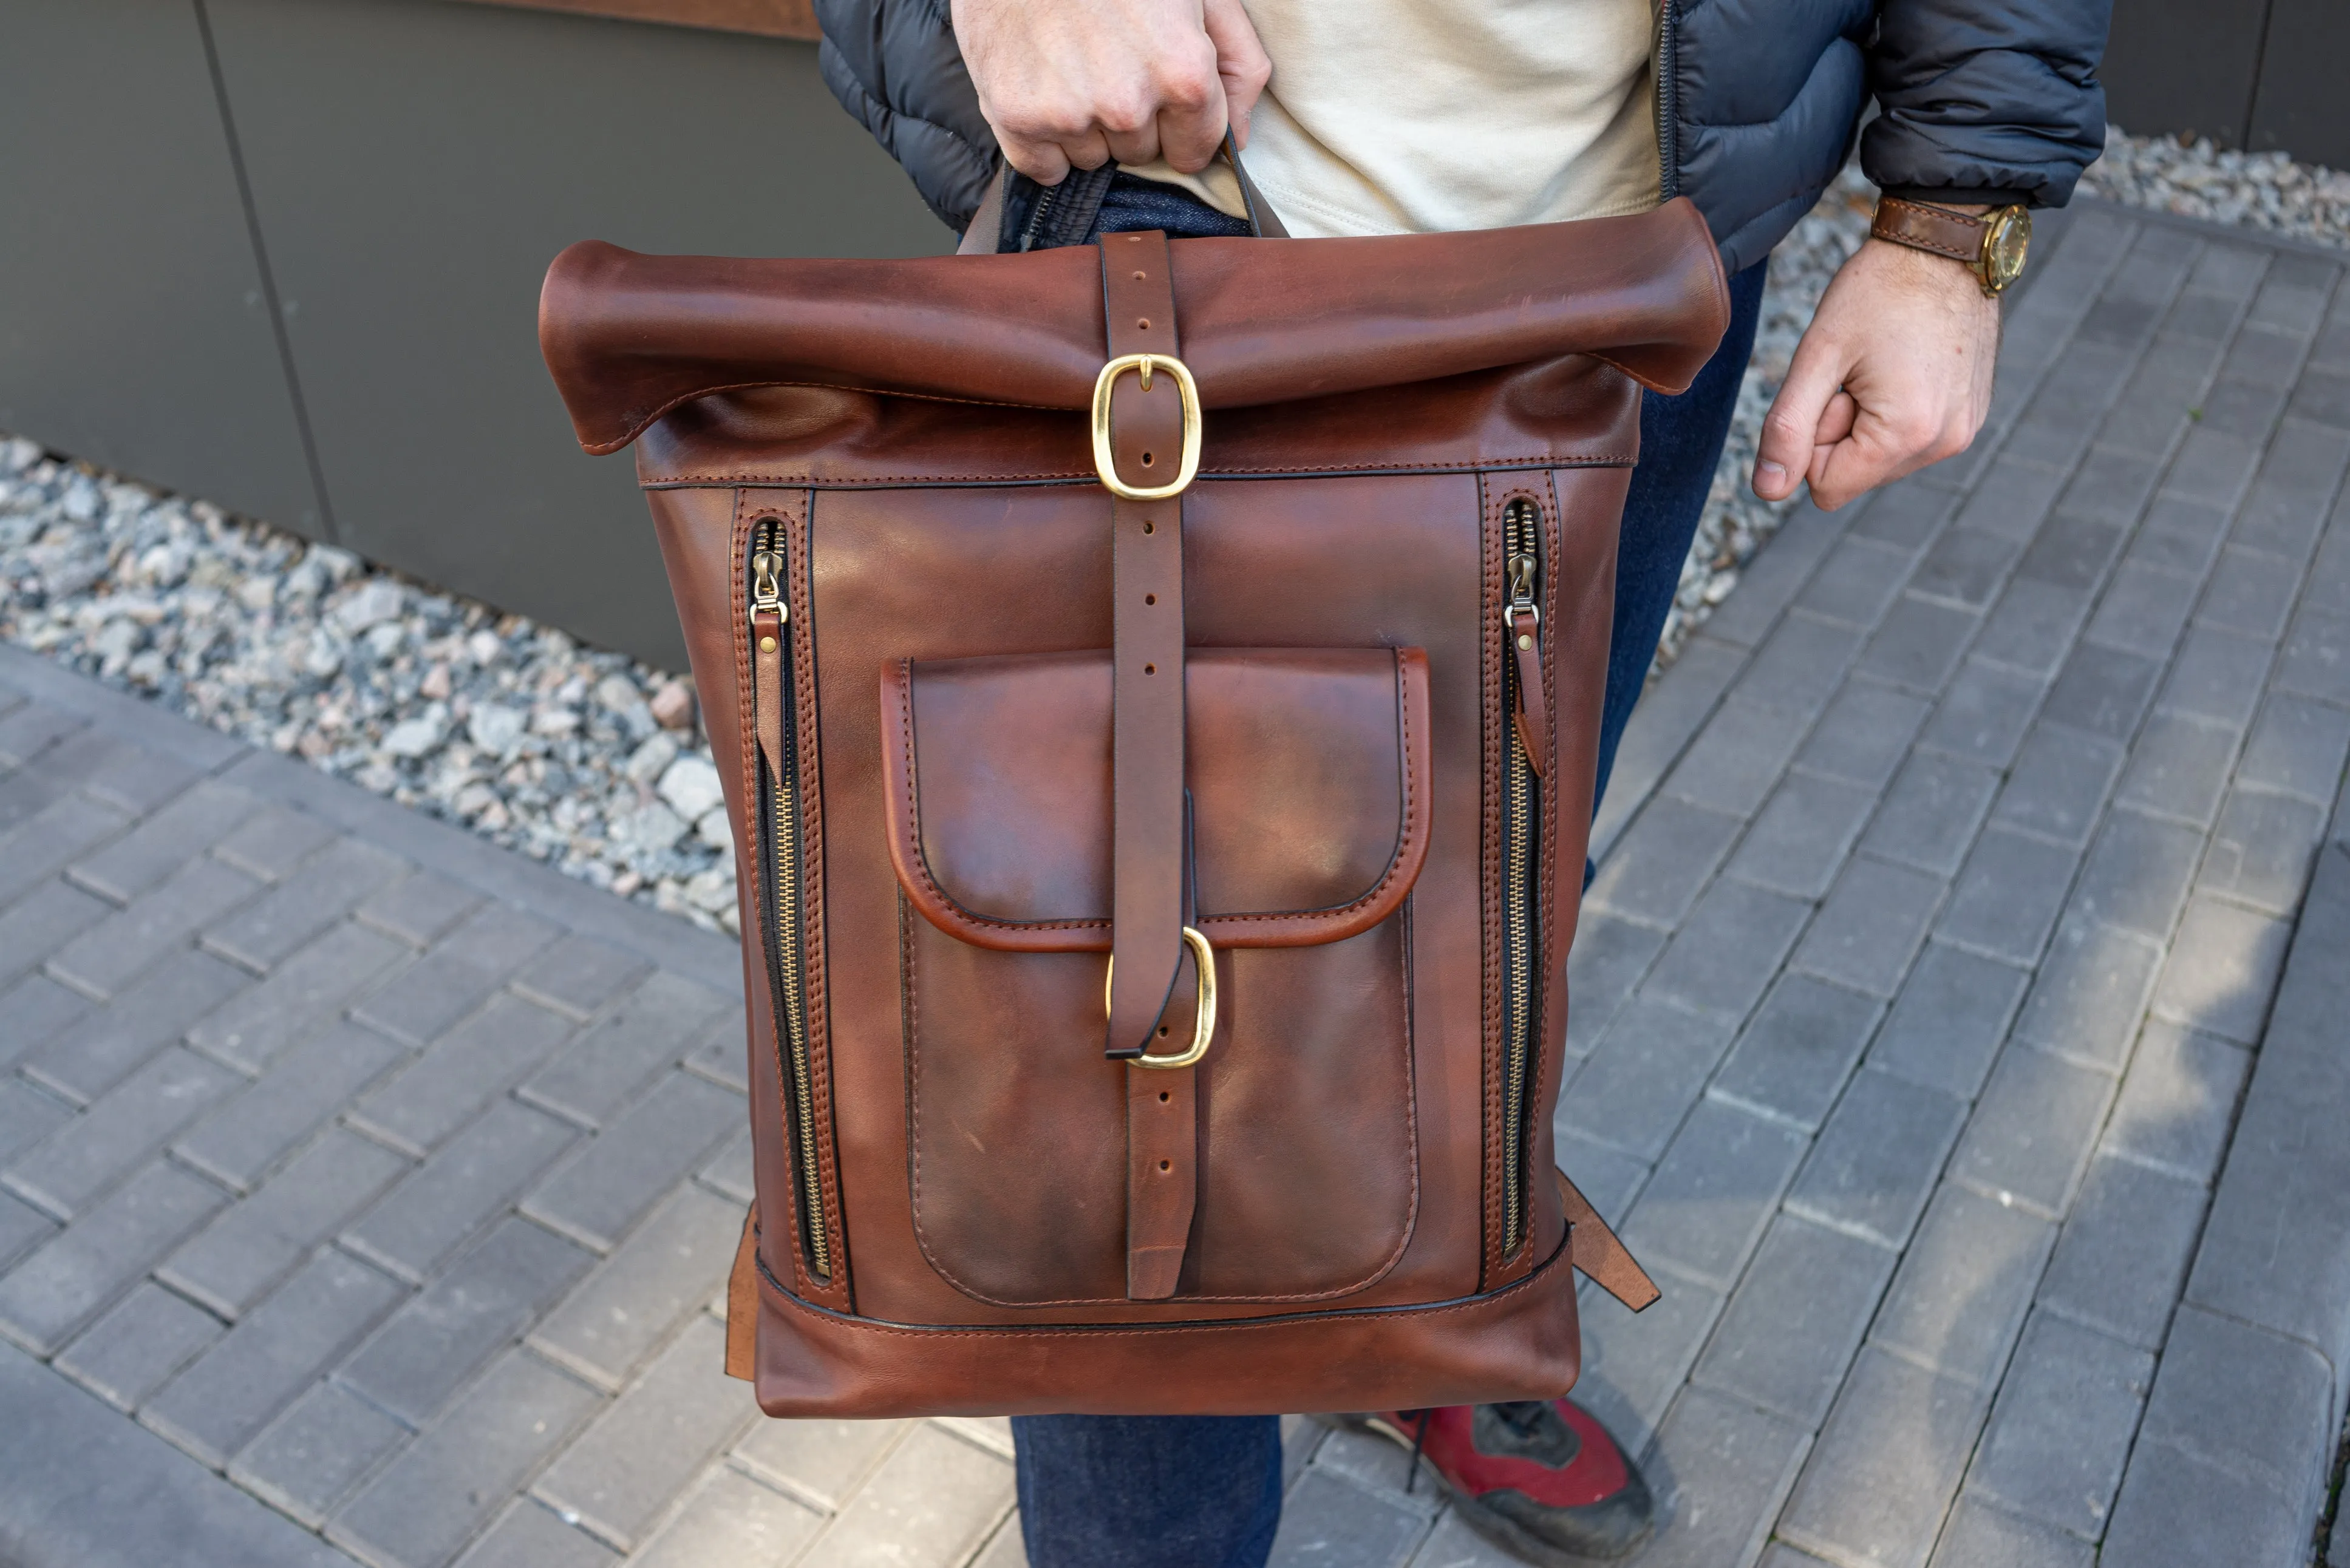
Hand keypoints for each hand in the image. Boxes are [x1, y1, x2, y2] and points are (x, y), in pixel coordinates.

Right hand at [951, 0, 1271, 184]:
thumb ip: (1237, 64)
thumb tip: (1239, 137)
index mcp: (1184, 74)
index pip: (1193, 152)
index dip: (1178, 125)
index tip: (1158, 91)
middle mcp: (1128, 104)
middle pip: (1140, 154)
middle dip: (1130, 117)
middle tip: (1106, 56)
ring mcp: (1069, 114)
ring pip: (1092, 160)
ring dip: (1085, 125)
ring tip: (1071, 61)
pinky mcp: (1017, 118)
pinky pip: (1044, 168)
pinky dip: (1042, 140)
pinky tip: (1043, 87)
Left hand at [1753, 234, 2000, 510]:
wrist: (1946, 244)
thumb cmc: (1880, 289)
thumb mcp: (1818, 355)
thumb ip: (1787, 428)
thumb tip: (1768, 490)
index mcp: (1908, 435)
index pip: (1826, 488)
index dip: (1812, 440)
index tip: (1832, 387)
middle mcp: (1946, 443)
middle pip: (1855, 474)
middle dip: (1841, 428)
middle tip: (1857, 369)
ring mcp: (1964, 430)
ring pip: (1880, 457)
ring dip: (1867, 418)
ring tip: (1882, 363)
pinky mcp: (1971, 415)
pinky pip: (1911, 438)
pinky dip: (1895, 409)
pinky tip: (1903, 363)